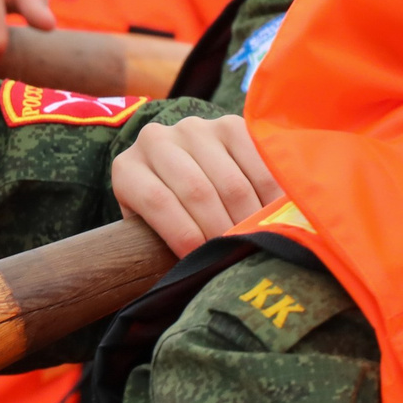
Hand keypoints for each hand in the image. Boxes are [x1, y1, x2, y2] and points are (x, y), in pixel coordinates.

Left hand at [112, 114, 283, 256]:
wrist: (183, 171)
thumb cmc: (168, 217)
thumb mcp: (152, 232)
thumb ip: (160, 248)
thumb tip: (192, 277)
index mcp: (127, 169)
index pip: (157, 201)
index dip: (184, 235)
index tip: (204, 261)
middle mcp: (156, 140)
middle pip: (198, 191)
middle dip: (222, 231)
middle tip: (239, 256)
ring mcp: (195, 129)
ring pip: (231, 183)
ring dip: (250, 219)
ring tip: (260, 242)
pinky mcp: (230, 125)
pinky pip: (258, 163)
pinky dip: (271, 194)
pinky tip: (275, 215)